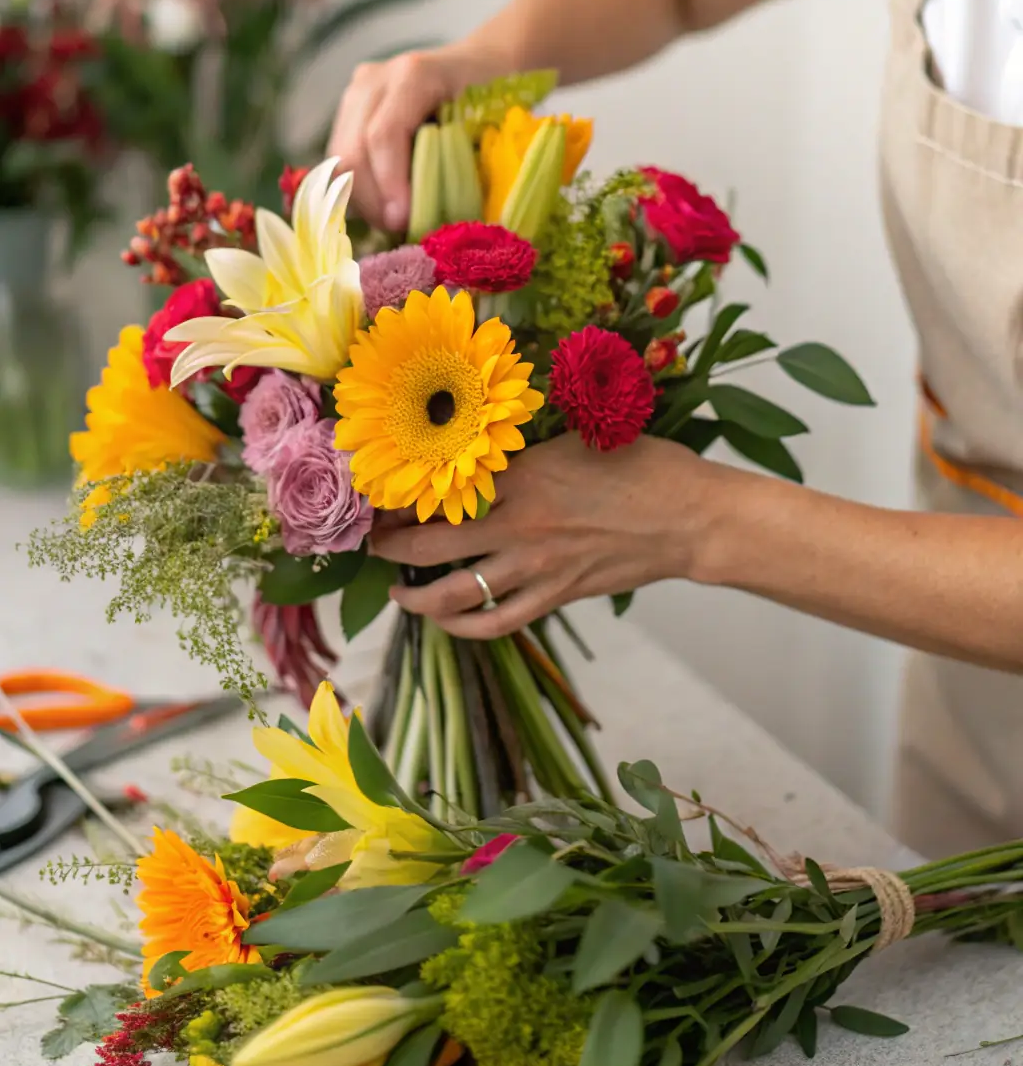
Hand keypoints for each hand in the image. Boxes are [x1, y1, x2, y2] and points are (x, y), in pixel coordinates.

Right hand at [327, 44, 500, 231]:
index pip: (384, 134)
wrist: (480, 63)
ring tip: (392, 222)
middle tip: (398, 230)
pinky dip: (358, 189)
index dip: (388, 183)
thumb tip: (440, 217)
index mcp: (415, 75)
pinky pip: (340, 159)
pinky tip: (383, 206)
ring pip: (339, 157)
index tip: (403, 221)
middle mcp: (376, 79)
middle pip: (353, 148)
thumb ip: (464, 161)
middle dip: (372, 199)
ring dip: (361, 199)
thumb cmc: (494, 97)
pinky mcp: (349, 110)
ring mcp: (357, 92)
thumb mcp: (492, 123)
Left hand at [370, 434, 720, 637]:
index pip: (439, 492)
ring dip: (417, 599)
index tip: (382, 498)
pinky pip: (496, 623)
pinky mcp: (556, 598)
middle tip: (374, 543)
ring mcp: (537, 569)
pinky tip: (448, 620)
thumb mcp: (577, 438)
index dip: (400, 499)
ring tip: (399, 592)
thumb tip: (478, 448)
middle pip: (431, 548)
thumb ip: (524, 450)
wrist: (691, 518)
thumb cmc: (643, 466)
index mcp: (522, 478)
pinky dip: (463, 628)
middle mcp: (520, 528)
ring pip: (456, 596)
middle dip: (391, 548)